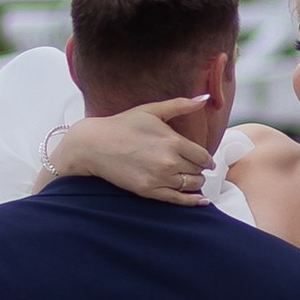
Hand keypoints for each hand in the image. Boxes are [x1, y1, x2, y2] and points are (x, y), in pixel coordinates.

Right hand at [47, 97, 220, 202]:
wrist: (94, 145)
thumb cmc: (122, 125)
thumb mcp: (152, 110)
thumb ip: (180, 104)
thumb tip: (204, 98)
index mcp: (173, 141)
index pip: (203, 156)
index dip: (206, 159)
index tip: (205, 160)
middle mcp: (169, 162)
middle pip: (198, 171)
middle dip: (199, 170)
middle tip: (195, 168)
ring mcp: (159, 178)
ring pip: (190, 185)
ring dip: (195, 182)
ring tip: (191, 179)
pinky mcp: (148, 191)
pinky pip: (178, 199)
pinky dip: (192, 201)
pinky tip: (200, 200)